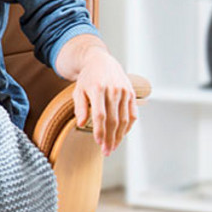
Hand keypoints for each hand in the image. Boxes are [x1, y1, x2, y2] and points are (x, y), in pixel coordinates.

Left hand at [64, 38, 137, 156]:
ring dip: (119, 136)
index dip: (100, 131)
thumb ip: (80, 107)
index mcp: (98, 89)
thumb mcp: (78, 90)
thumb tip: (81, 124)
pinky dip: (129, 126)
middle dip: (110, 138)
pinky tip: (122, 135)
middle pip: (113, 120)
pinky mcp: (131, 93)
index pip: (100, 115)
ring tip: (113, 146)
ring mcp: (124, 91)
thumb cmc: (87, 78)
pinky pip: (132, 114)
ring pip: (124, 119)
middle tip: (107, 151)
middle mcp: (113, 90)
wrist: (101, 60)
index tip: (98, 143)